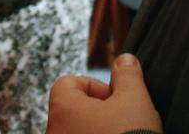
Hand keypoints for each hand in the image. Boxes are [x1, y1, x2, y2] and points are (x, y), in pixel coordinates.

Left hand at [48, 54, 162, 133]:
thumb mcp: (135, 99)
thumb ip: (128, 75)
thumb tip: (125, 61)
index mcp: (62, 109)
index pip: (68, 83)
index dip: (95, 87)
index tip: (115, 99)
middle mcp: (54, 132)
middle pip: (73, 110)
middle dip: (99, 112)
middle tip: (121, 120)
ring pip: (77, 133)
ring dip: (97, 131)